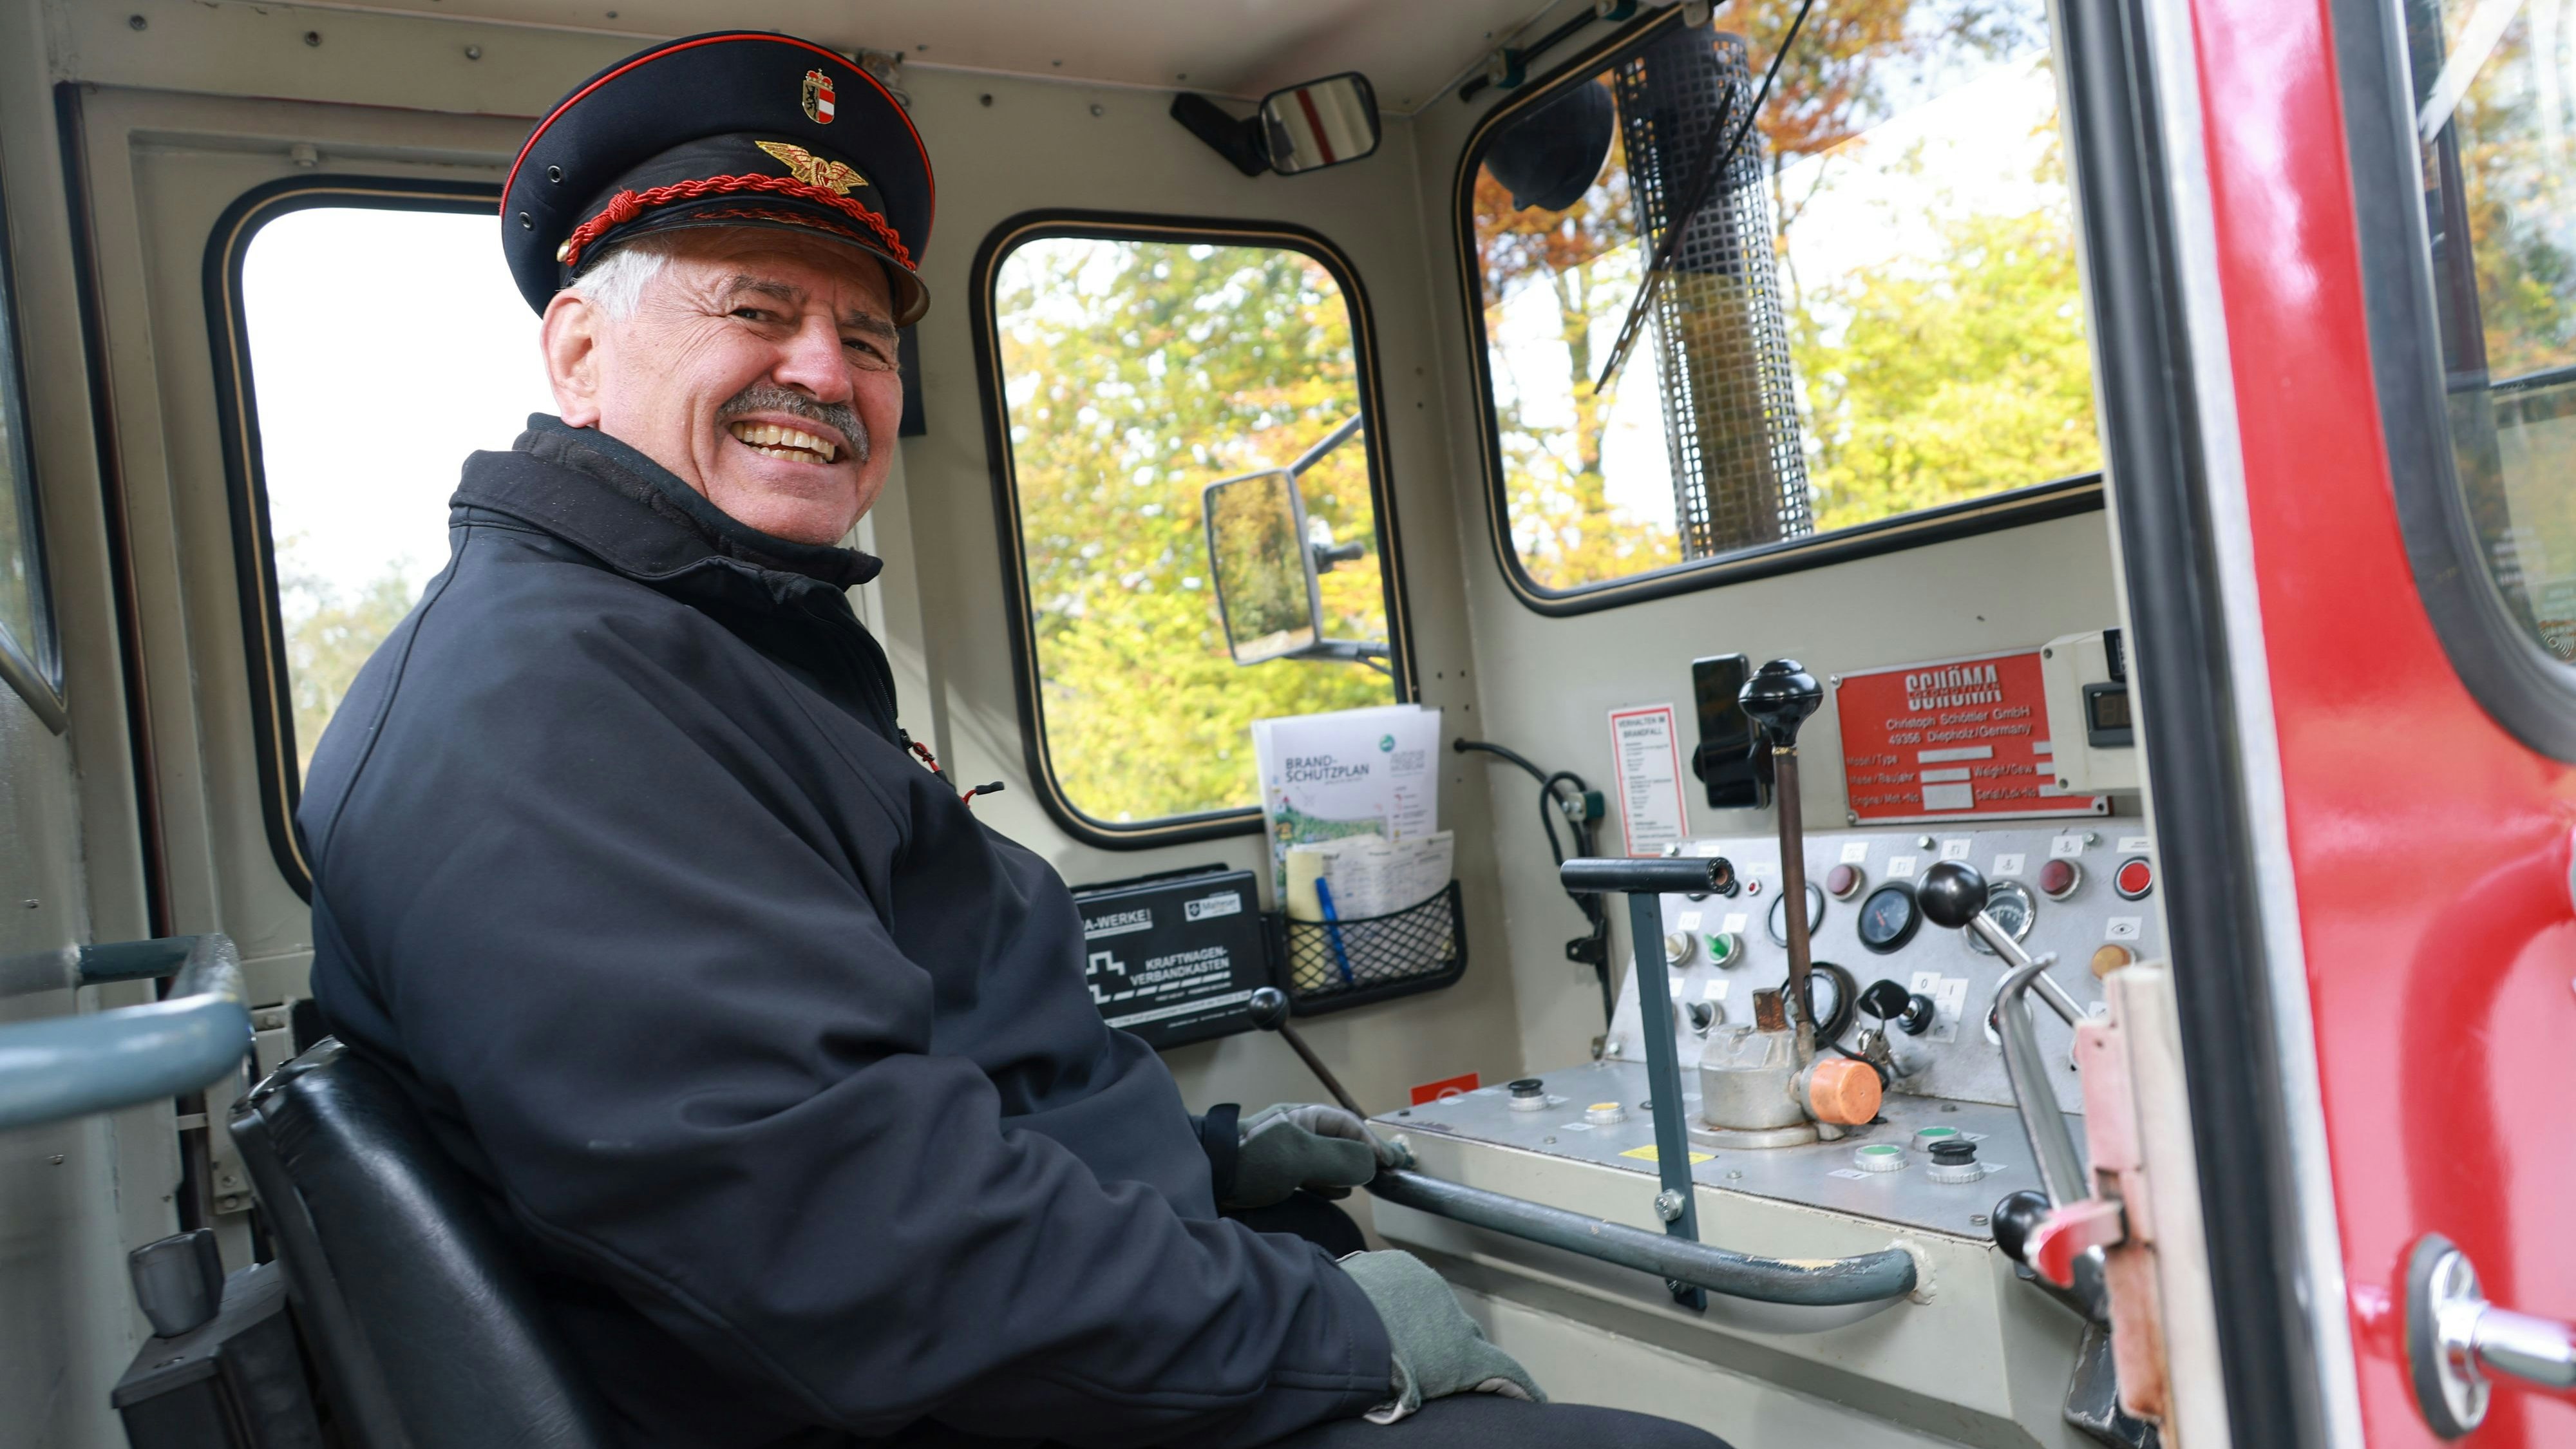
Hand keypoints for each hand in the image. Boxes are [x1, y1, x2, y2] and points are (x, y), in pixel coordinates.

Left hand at [1223, 1103, 1402, 1209]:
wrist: (1209, 1175)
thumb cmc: (1254, 1159)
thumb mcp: (1301, 1156)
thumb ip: (1339, 1158)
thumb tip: (1370, 1164)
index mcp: (1304, 1117)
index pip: (1348, 1124)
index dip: (1371, 1142)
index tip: (1388, 1163)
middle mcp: (1298, 1131)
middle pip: (1340, 1141)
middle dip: (1362, 1156)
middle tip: (1382, 1174)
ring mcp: (1287, 1152)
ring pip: (1328, 1159)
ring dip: (1347, 1171)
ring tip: (1365, 1183)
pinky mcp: (1278, 1173)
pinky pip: (1313, 1175)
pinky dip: (1330, 1183)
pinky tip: (1339, 1192)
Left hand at [1336, 1250, 1544, 1418]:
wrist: (1332, 1326)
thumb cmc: (1369, 1374)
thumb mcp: (1411, 1397)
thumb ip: (1431, 1389)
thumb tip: (1422, 1390)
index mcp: (1462, 1357)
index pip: (1506, 1373)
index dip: (1521, 1387)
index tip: (1537, 1399)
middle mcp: (1454, 1318)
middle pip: (1466, 1334)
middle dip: (1457, 1347)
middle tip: (1434, 1362)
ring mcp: (1428, 1286)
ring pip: (1434, 1305)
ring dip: (1423, 1318)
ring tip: (1396, 1333)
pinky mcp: (1400, 1265)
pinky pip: (1405, 1282)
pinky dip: (1396, 1296)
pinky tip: (1376, 1308)